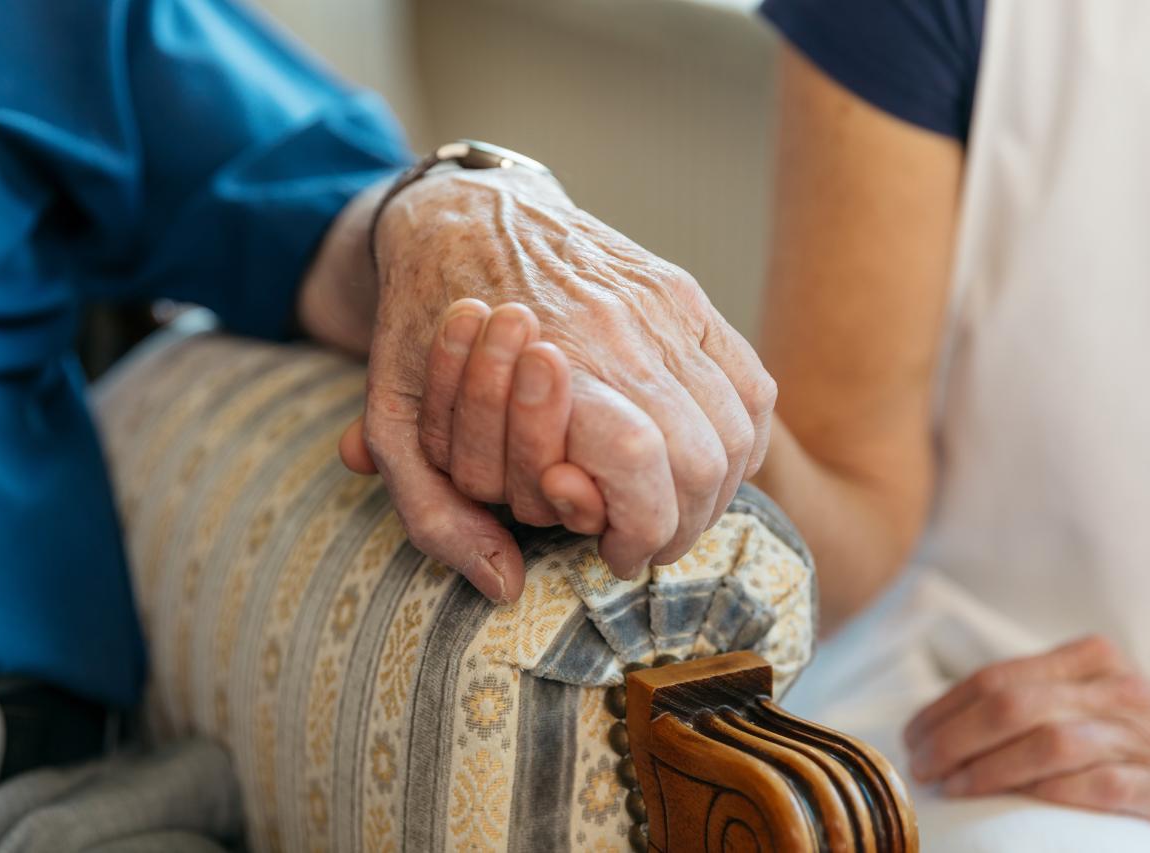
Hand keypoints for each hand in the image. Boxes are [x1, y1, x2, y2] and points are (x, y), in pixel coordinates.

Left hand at [337, 166, 774, 600]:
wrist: (463, 215)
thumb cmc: (424, 328)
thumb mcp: (397, 424)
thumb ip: (435, 514)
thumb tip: (504, 584)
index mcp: (550, 367)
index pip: (643, 470)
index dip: (639, 535)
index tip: (614, 556)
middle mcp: (623, 334)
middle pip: (703, 463)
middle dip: (681, 529)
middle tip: (645, 545)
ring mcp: (663, 308)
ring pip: (738, 430)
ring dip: (718, 492)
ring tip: (675, 512)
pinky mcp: (684, 293)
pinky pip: (753, 384)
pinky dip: (744, 438)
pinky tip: (707, 461)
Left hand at [904, 635, 1149, 821]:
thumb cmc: (1122, 741)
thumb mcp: (1080, 703)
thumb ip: (1027, 700)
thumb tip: (935, 728)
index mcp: (1090, 659)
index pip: (995, 677)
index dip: (942, 710)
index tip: (911, 738)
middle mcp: (1118, 690)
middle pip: (1012, 706)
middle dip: (953, 738)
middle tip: (922, 767)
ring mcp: (1143, 737)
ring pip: (1049, 743)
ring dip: (989, 768)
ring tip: (954, 787)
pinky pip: (1097, 785)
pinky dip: (1049, 793)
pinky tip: (1015, 804)